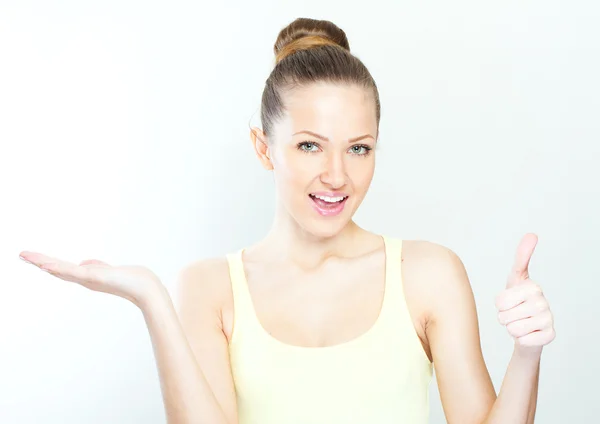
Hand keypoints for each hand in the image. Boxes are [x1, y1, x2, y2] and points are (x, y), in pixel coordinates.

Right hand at [19, 251, 162, 306]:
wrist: (145, 289)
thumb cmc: (131, 280)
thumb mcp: (109, 270)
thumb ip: (96, 266)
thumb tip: (84, 262)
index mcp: (87, 277)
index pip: (62, 268)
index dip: (46, 263)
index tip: (31, 257)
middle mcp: (85, 280)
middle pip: (57, 269)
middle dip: (39, 262)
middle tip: (21, 254)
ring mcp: (89, 280)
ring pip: (62, 270)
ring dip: (44, 263)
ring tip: (27, 256)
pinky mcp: (95, 278)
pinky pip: (74, 272)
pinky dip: (60, 269)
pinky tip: (48, 265)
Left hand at [495, 234, 555, 353]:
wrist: (528, 329)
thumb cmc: (518, 301)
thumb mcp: (515, 278)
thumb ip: (521, 257)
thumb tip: (532, 234)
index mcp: (532, 287)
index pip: (500, 300)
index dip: (500, 304)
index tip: (512, 303)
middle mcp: (543, 302)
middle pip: (503, 316)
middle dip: (504, 318)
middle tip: (514, 314)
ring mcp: (548, 319)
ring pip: (512, 329)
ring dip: (512, 329)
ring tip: (520, 323)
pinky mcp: (550, 336)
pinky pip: (523, 341)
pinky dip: (521, 340)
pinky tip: (529, 334)